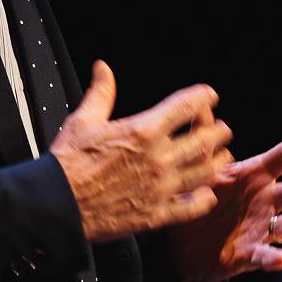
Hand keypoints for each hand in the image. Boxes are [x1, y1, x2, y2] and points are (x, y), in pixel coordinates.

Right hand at [51, 60, 232, 241]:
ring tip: (224, 156)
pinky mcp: (156, 214)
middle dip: (217, 131)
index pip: (186, 106)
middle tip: (222, 128)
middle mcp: (158, 158)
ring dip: (219, 162)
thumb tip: (103, 68)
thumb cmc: (68, 162)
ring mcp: (160, 188)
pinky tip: (207, 194)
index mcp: (143, 130)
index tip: (209, 95)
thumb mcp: (83, 120)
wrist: (57, 204)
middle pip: (204, 140)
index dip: (203, 97)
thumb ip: (101, 92)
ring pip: (205, 173)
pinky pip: (190, 207)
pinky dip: (203, 200)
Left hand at [167, 117, 281, 281]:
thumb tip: (201, 102)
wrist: (181, 243)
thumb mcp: (200, 169)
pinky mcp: (250, 254)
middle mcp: (265, 200)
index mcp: (255, 175)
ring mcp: (262, 227)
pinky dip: (272, 258)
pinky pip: (264, 256)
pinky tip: (280, 258)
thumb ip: (204, 140)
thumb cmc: (198, 199)